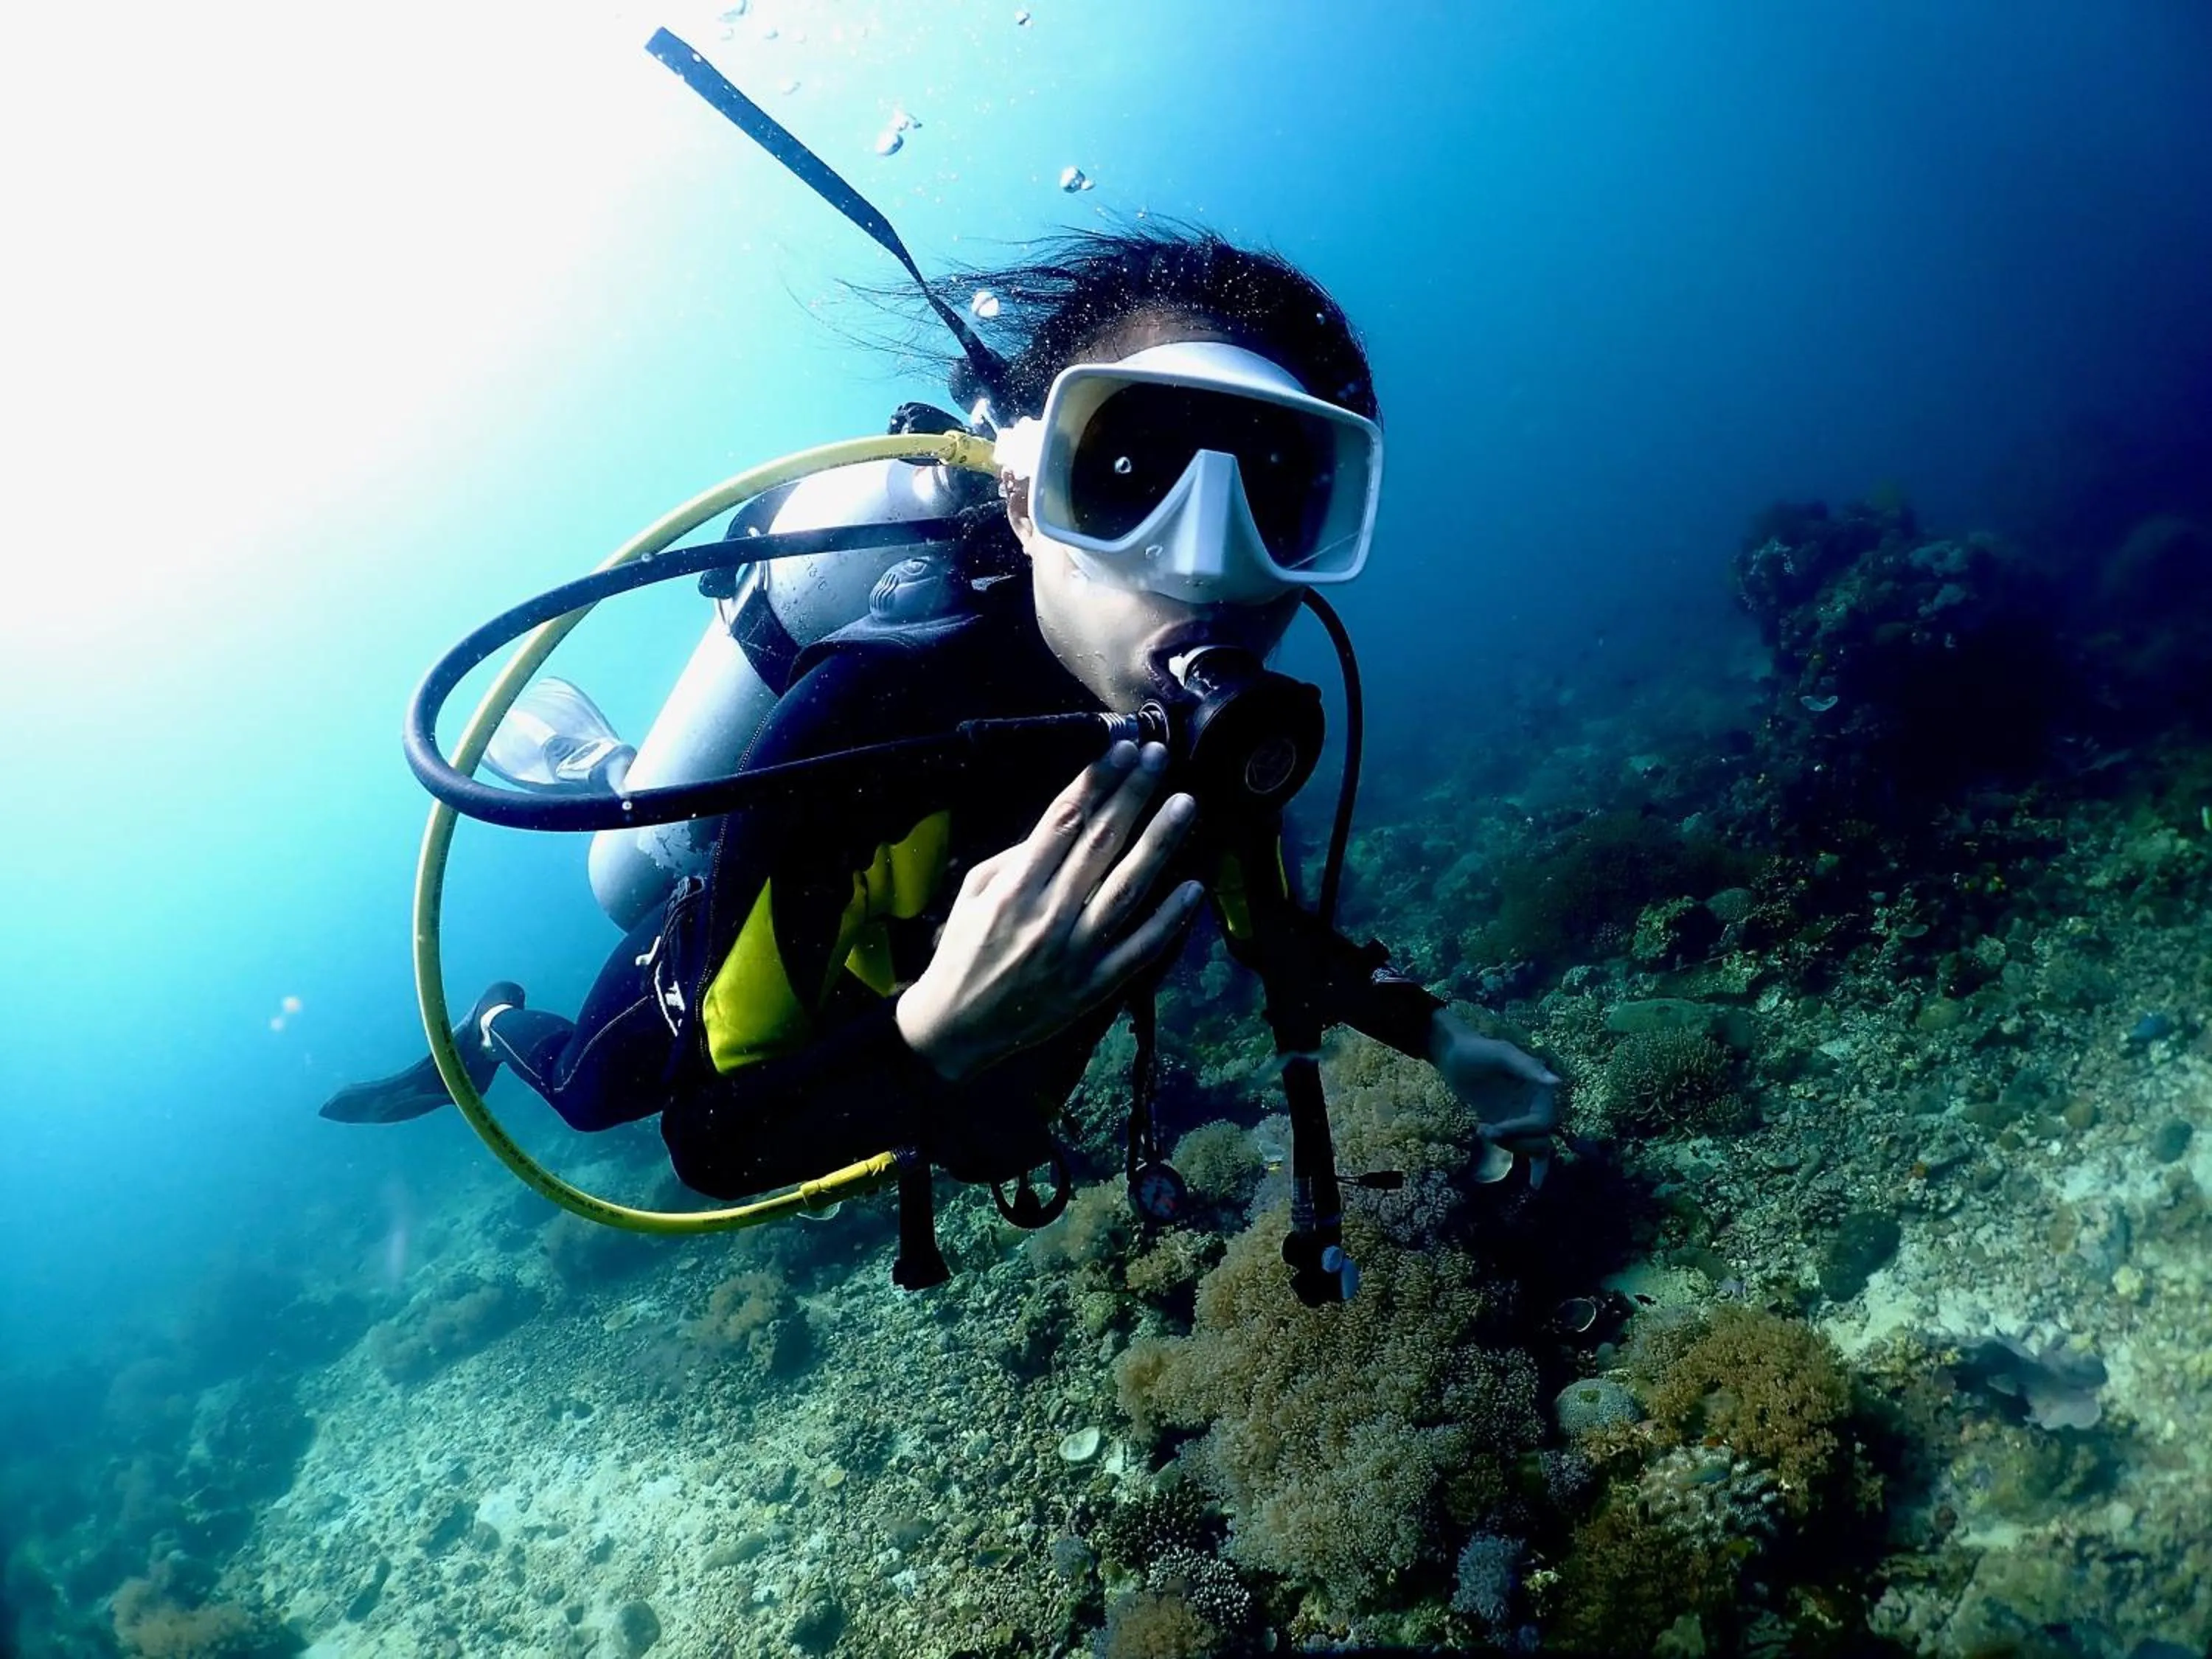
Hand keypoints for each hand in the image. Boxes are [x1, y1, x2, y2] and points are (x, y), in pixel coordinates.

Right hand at [896, 742, 1201, 1081]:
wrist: (957, 1027)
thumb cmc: (963, 950)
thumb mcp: (973, 892)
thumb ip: (1017, 857)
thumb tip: (1064, 825)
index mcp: (1015, 887)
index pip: (1063, 820)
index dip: (1096, 781)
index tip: (1121, 748)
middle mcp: (1049, 915)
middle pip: (1100, 843)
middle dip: (1133, 794)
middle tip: (1159, 755)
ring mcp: (1077, 952)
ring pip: (1128, 889)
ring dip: (1160, 843)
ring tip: (1186, 803)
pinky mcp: (1096, 985)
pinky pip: (1141, 948)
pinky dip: (1170, 919)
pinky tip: (1195, 886)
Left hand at [1428, 1011, 1561, 1178]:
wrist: (1453, 1055)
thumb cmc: (1475, 1050)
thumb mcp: (1500, 1054)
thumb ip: (1527, 1067)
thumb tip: (1557, 1082)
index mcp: (1540, 1088)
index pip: (1542, 1122)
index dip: (1520, 1130)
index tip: (1492, 1128)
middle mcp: (1536, 1104)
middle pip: (1539, 1139)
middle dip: (1513, 1141)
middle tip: (1485, 1131)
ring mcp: (1523, 1117)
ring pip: (1533, 1147)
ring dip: (1509, 1148)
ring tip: (1483, 1130)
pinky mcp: (1510, 1126)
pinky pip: (1528, 1150)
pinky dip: (1535, 1167)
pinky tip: (1535, 1184)